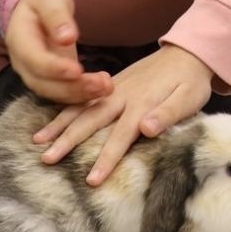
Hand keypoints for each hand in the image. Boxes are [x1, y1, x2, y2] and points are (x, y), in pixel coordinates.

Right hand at [5, 0, 111, 103]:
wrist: (35, 10)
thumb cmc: (43, 1)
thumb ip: (57, 16)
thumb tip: (68, 37)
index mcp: (20, 41)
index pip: (34, 60)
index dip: (55, 69)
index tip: (78, 70)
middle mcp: (23, 63)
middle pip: (43, 84)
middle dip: (72, 87)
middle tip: (101, 84)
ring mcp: (34, 74)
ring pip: (52, 93)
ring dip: (79, 94)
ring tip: (106, 88)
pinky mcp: (48, 80)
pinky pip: (61, 93)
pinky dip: (80, 96)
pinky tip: (101, 91)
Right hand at [33, 44, 213, 184]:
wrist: (188, 51)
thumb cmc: (192, 81)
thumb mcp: (189, 97)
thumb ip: (168, 113)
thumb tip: (146, 129)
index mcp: (141, 103)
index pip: (120, 137)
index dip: (106, 159)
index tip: (90, 180)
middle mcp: (122, 95)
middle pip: (90, 121)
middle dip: (68, 142)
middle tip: (47, 160)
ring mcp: (114, 88)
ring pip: (81, 108)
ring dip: (60, 125)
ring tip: (38, 142)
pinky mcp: (111, 84)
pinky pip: (84, 97)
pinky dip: (66, 109)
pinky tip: (51, 120)